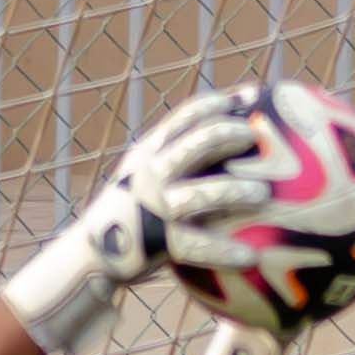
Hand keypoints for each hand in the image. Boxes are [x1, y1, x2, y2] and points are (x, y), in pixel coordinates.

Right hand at [0, 92, 273, 354]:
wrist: (91, 254)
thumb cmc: (136, 210)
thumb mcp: (148, 172)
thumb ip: (179, 155)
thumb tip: (230, 138)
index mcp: (152, 150)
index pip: (188, 114)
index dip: (222, 102)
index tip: (253, 97)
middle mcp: (151, 173)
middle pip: (197, 143)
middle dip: (231, 135)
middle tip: (257, 138)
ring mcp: (153, 206)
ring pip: (199, 194)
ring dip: (234, 191)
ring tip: (263, 194)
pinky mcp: (156, 241)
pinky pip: (196, 245)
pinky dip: (223, 251)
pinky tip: (250, 257)